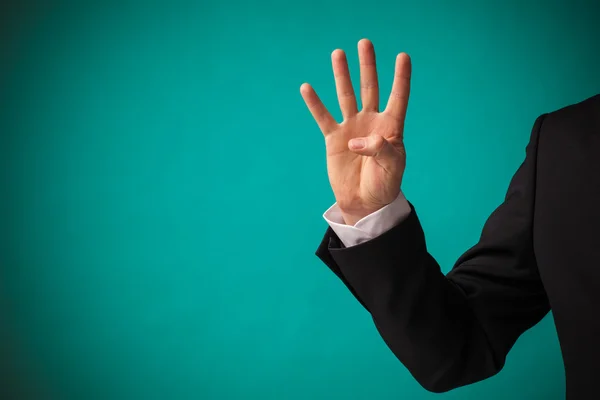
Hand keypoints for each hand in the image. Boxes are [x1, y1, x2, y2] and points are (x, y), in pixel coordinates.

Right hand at [301, 39, 411, 225]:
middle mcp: (371, 122)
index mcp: (391, 127)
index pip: (398, 97)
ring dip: (342, 75)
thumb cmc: (384, 184)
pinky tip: (307, 87)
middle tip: (365, 43)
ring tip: (338, 53)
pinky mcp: (334, 139)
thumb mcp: (392, 168)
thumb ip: (380, 150)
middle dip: (367, 66)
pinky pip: (323, 118)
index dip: (401, 77)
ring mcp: (351, 128)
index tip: (403, 56)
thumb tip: (355, 140)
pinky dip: (315, 104)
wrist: (365, 201)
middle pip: (369, 88)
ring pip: (346, 96)